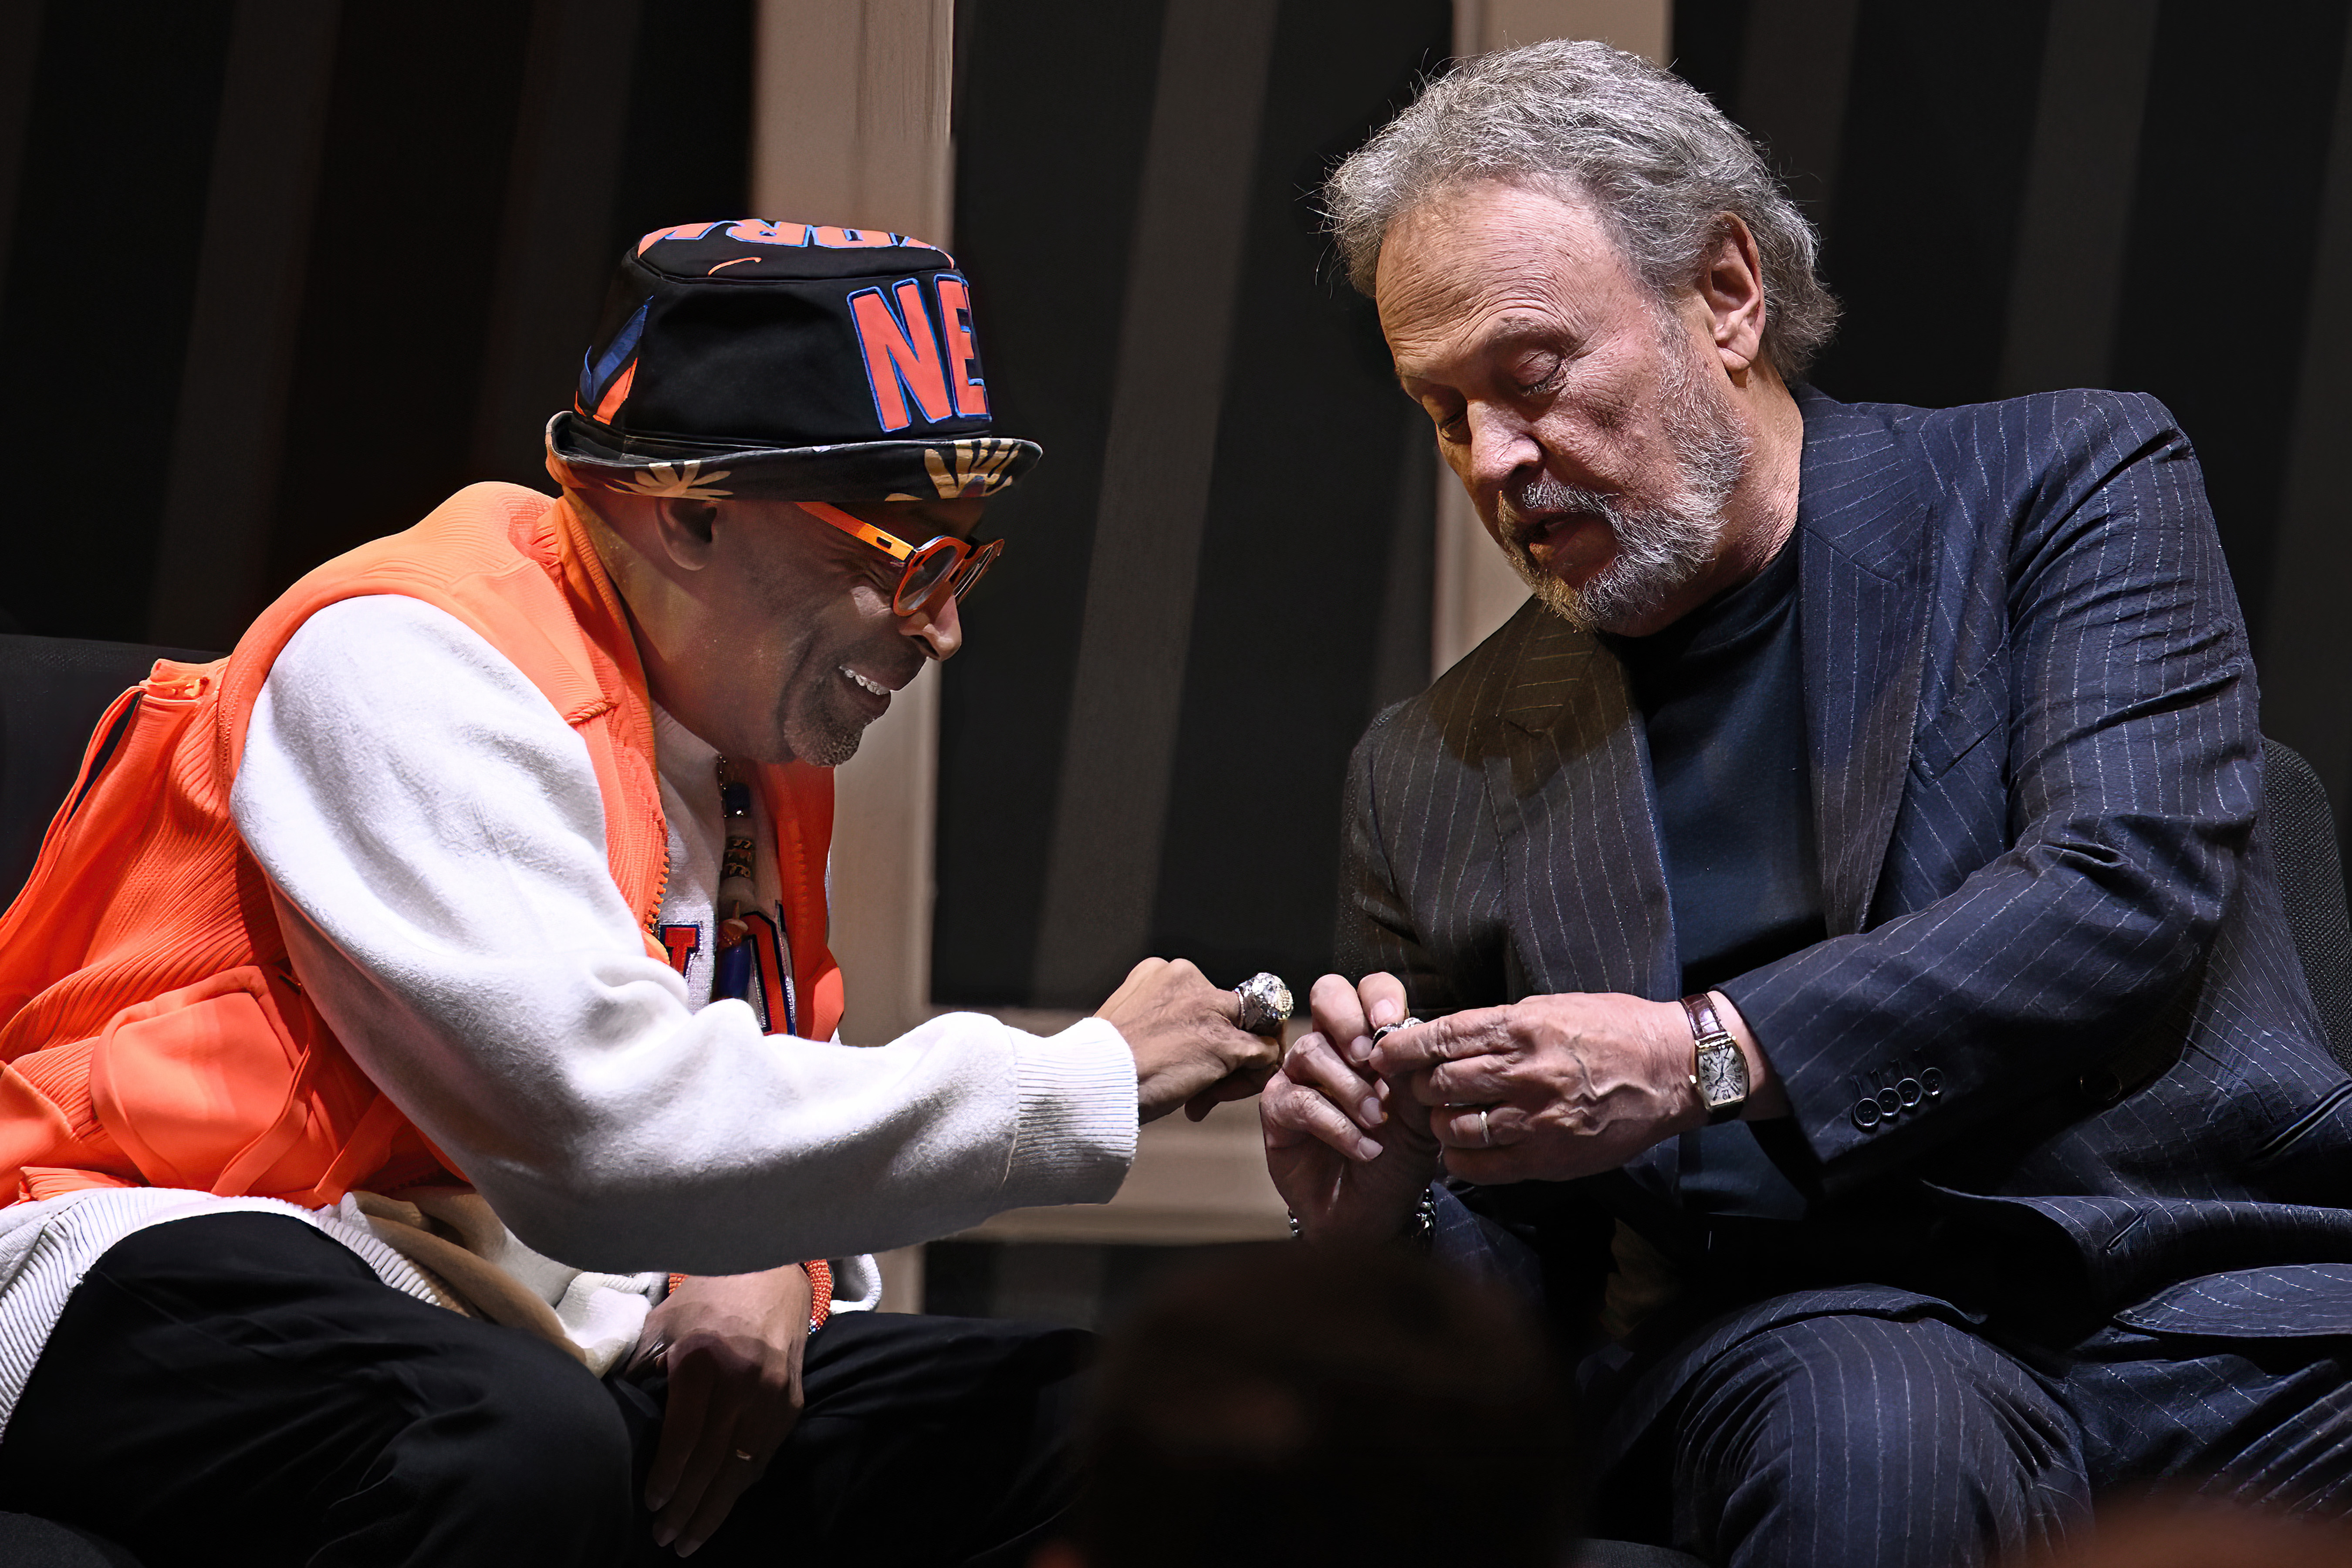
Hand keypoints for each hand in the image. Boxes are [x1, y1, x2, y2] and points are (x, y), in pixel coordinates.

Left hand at [625, 1264, 813, 1556]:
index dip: (667, 1476)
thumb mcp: (664, 1322)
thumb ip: (641, 1367)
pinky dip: (742, 1485)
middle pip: (713, 1462)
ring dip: (716, 1509)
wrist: (772, 1274)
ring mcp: (773, 1395)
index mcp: (705, 1361)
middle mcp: (744, 1382)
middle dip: (686, 1507)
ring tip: (691, 1539)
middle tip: (665, 1538)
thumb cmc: (709, 1297)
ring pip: (743, 1468)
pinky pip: (765, 1456)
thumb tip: (612, 1412)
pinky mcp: (793, 1402)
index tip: (651, 1503)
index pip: (686, 1437)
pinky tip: (723, 1505)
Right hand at [1097, 957, 1283, 1122]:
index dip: (1201, 1033)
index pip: (1207, 998)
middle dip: (1221, 1051)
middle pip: (1234, 1012)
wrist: (1090, 1081)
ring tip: (1202, 1098)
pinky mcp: (1223, 1041)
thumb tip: (1187, 1046)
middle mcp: (1189, 979)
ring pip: (1255, 1031)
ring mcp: (1209, 1009)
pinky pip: (1264, 1055)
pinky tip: (1212, 1099)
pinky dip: (1250, 1080)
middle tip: (1196, 1086)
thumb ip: (1160, 1023)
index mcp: (1161, 972)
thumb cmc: (1102, 1066)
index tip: (1179, 1061)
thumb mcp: (1130, 1027)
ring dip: (1236, 1068)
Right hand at [1261, 972, 1440, 1242]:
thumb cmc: (1398, 1159)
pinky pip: (1299, 1101)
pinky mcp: (1277, 1110)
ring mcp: (1300, 1075)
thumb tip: (1403, 1037)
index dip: (1377, 996)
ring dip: (1351, 1088)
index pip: (1369, 989)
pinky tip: (1364, 1148)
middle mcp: (1333, 1047)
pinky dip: (1337, 1126)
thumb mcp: (1422, 1116)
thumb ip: (1415, 1075)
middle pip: (1327, 993)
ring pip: (1311, 1051)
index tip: (1391, 1025)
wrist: (1375, 1214)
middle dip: (1347, 1019)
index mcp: (1371, 1038)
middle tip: (1370, 1058)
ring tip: (1378, 1122)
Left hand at [1370, 990, 1779, 1182]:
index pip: (1443, 1037)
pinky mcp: (1549, 1157)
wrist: (1672, 1071)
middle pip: (1441, 1084)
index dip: (1404, 1048)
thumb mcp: (1553, 1007)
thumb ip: (1500, 1024)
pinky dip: (1460, 1159)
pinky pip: (1482, 1165)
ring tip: (1443, 1118)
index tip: (1383, 1054)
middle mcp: (1526, 1072)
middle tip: (1421, 1088)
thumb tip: (1446, 1037)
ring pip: (1455, 1127)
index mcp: (1524, 1027)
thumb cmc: (1612, 1030)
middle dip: (1421, 1087)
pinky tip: (1460, 1150)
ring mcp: (1537, 1119)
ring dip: (1439, 1124)